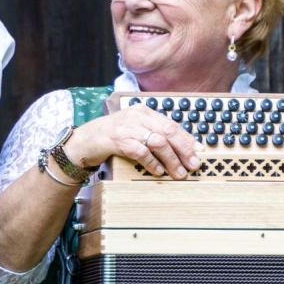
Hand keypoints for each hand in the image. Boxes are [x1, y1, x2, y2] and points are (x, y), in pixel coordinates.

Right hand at [61, 105, 200, 178]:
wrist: (84, 141)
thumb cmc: (111, 137)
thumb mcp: (134, 131)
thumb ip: (153, 135)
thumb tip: (179, 149)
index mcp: (144, 111)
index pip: (171, 124)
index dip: (187, 138)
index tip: (199, 151)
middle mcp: (137, 116)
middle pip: (168, 131)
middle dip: (184, 149)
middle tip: (194, 164)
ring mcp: (127, 127)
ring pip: (158, 141)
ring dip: (171, 159)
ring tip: (178, 172)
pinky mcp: (118, 140)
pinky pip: (141, 151)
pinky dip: (152, 163)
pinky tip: (158, 172)